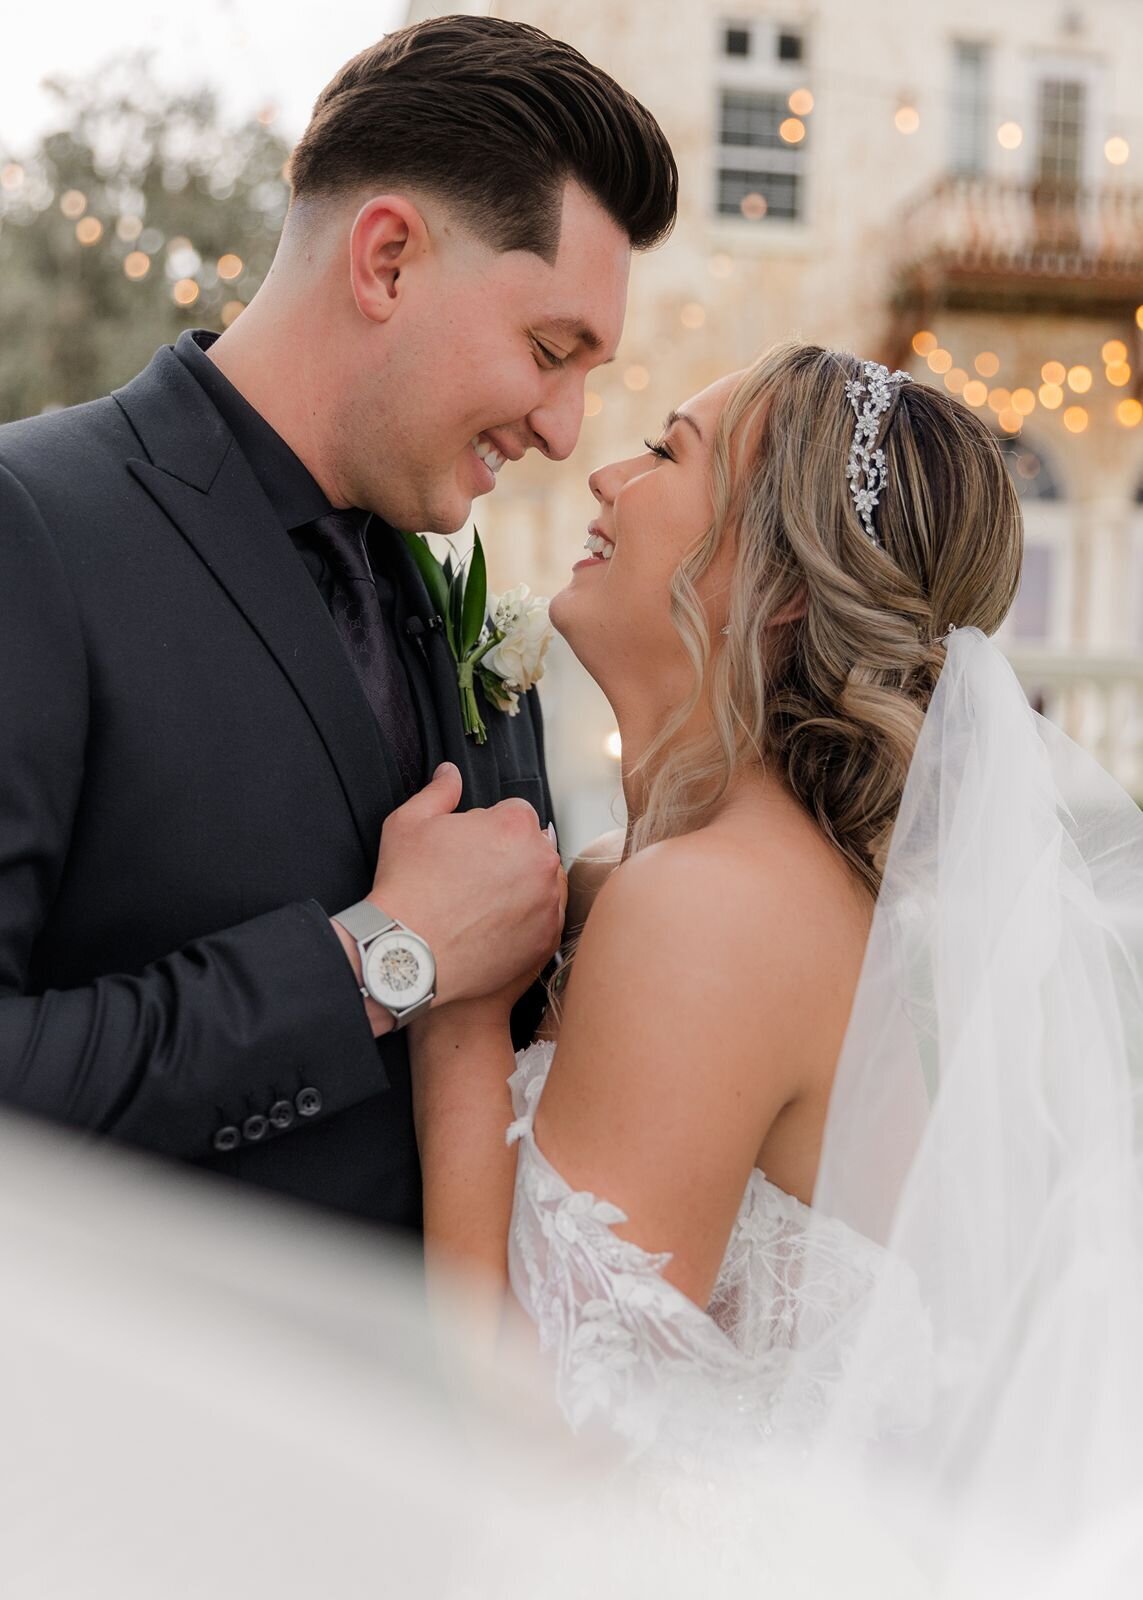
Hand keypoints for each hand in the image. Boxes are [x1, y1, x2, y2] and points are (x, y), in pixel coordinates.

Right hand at [369, 763, 565, 1007]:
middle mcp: (541, 861)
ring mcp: (548, 903)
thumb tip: (449, 772)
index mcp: (515, 825)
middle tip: (471, 878)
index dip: (488, 828)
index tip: (468, 848)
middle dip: (508, 856)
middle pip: (533, 847)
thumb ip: (438, 791)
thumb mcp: (409, 823)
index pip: (516, 813)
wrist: (409, 954)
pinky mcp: (547, 939)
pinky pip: (544, 921)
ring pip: (542, 884)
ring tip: (480, 905)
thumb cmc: (407, 888)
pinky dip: (526, 922)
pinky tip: (492, 927)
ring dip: (521, 888)